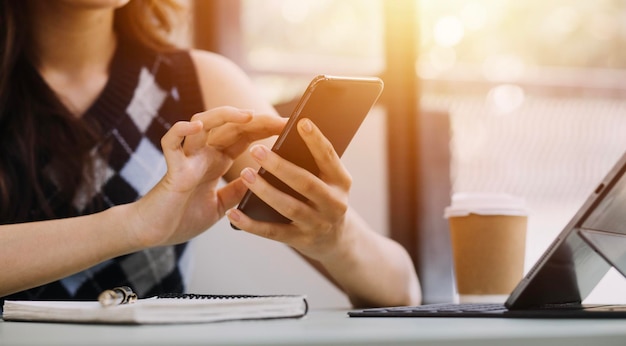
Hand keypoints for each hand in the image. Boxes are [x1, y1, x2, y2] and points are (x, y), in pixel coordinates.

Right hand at [128, 107, 285, 247]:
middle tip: (280, 120)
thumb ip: (237, 191)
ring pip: (202, 124)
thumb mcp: (220, 205)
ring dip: (224, 116)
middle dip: (255, 120)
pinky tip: (195, 126)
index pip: (243, 137)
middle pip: (229, 126)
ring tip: (246, 115)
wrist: (153, 234)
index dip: (264, 128)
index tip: (288, 127)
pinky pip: (171, 143)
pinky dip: (181, 131)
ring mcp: (186, 159)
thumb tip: (262, 178)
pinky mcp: (172, 169)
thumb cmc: (181, 219)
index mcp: (215, 162)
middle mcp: (202, 155)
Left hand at [226, 118, 353, 260]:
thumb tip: (285, 136)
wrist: (335, 240)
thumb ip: (314, 164)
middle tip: (256, 150)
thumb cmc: (324, 198)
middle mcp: (334, 204)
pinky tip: (233, 214)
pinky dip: (251, 224)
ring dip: (265, 190)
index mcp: (341, 181)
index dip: (316, 141)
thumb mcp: (329, 181)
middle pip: (306, 183)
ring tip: (245, 174)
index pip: (329, 157)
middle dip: (280, 166)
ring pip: (289, 206)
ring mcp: (317, 224)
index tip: (301, 122)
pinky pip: (272, 232)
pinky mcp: (301, 240)